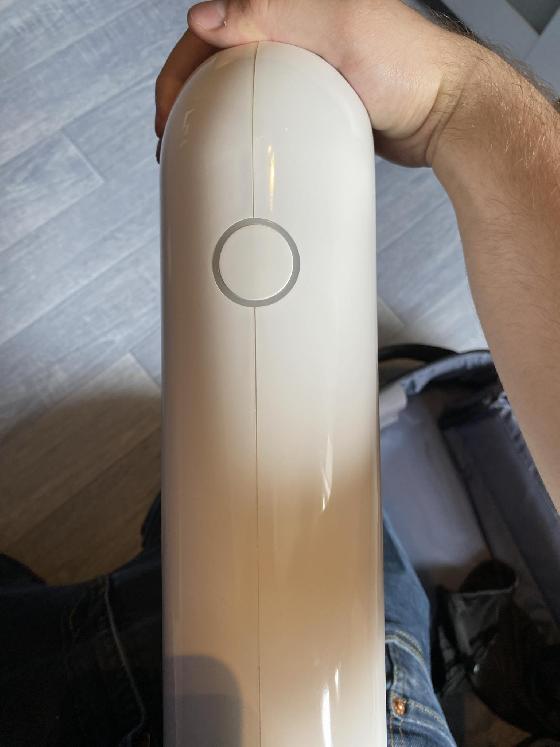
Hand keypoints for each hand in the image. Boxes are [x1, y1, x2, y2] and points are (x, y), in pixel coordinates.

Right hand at [155, 0, 477, 165]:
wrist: (441, 114)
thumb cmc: (408, 66)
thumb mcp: (339, 28)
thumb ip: (272, 13)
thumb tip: (205, 17)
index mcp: (288, 5)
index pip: (213, 28)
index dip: (181, 69)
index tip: (169, 110)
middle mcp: (290, 31)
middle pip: (219, 62)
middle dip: (189, 98)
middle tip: (174, 136)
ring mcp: (299, 69)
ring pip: (239, 88)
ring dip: (212, 117)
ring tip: (197, 149)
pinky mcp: (311, 100)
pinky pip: (267, 112)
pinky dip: (247, 131)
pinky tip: (241, 149)